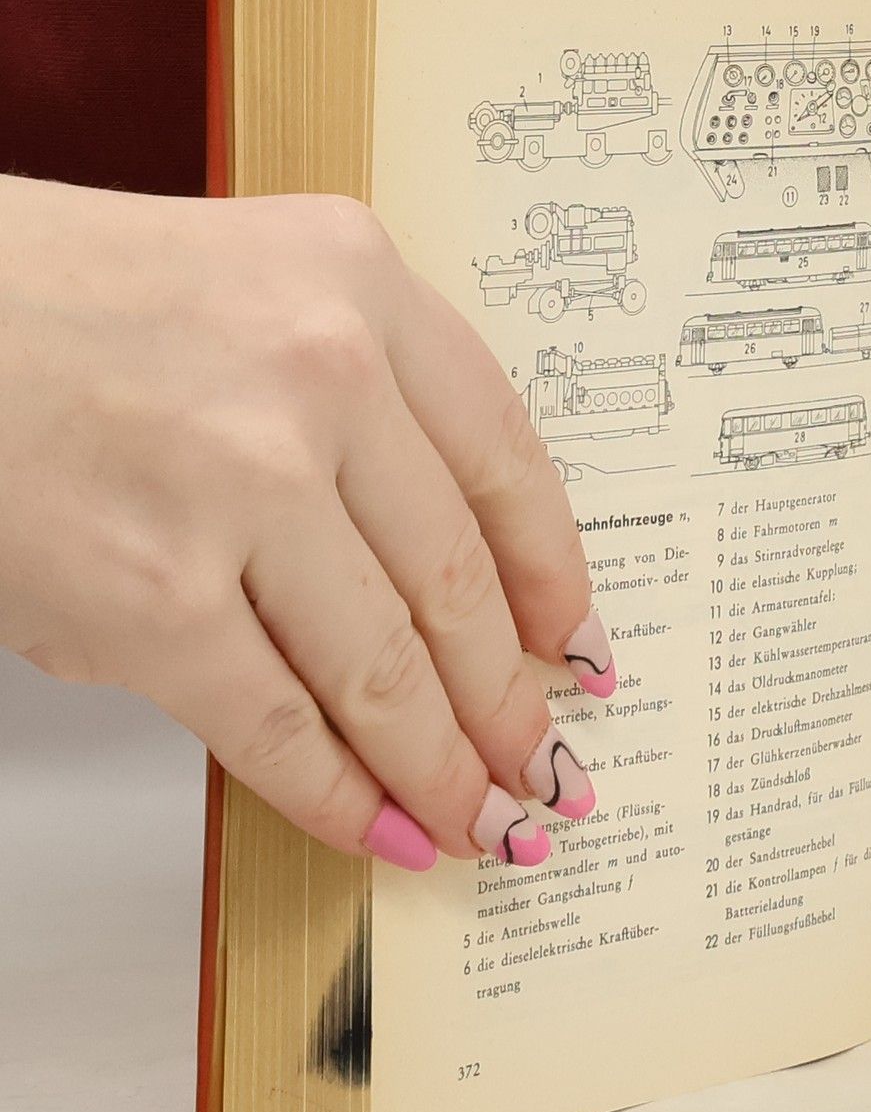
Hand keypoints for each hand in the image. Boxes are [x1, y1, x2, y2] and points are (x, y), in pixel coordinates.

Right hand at [0, 178, 615, 870]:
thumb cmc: (51, 304)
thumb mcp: (249, 286)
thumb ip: (359, 398)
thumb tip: (442, 577)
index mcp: (358, 281)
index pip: (508, 458)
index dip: (557, 575)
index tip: (578, 642)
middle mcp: (322, 374)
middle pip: (460, 583)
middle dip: (510, 701)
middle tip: (540, 762)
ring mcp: (244, 488)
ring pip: (389, 672)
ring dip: (446, 769)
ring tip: (483, 817)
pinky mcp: (153, 599)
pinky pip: (280, 727)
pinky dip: (342, 798)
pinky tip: (382, 829)